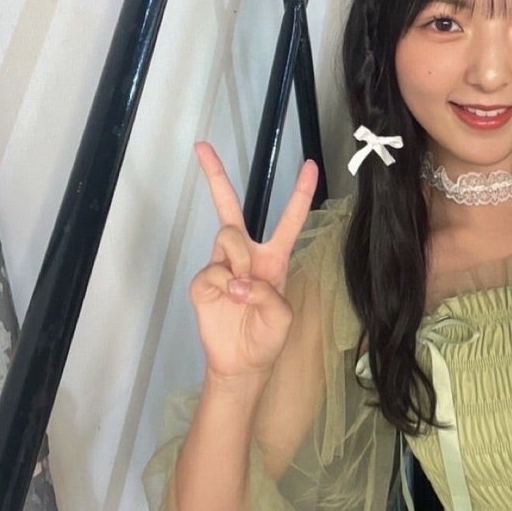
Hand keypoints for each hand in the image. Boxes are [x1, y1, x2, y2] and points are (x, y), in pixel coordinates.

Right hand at [189, 143, 318, 381]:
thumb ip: (269, 293)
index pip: (289, 219)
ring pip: (227, 236)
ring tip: (243, 290)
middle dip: (217, 176)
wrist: (242, 363)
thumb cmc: (267, 337)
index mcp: (274, 257)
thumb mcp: (283, 316)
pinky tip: (230, 299)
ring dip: (239, 260)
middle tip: (203, 147)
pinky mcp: (203, 281)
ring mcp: (222, 265)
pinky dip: (224, 283)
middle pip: (230, 207)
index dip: (300, 192)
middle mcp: (246, 254)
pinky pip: (212, 268)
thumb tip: (239, 281)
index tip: (309, 164)